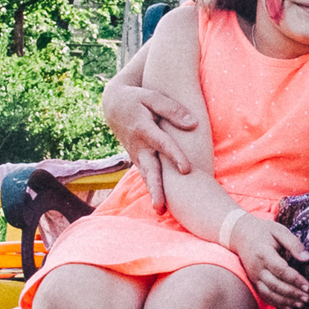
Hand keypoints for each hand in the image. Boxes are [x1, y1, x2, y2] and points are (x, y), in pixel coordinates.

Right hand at [106, 83, 200, 207]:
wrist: (114, 105)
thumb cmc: (138, 99)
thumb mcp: (153, 97)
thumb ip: (172, 109)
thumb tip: (193, 124)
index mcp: (144, 129)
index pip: (162, 144)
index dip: (175, 156)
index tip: (187, 169)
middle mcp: (139, 146)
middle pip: (149, 169)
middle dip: (155, 187)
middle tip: (160, 206)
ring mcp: (137, 154)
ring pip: (146, 176)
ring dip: (153, 193)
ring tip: (160, 210)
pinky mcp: (138, 158)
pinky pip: (145, 174)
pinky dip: (151, 188)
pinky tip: (160, 204)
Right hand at [230, 214, 308, 308]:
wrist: (240, 234)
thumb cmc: (263, 231)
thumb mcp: (279, 230)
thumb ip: (293, 243)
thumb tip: (307, 258)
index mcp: (264, 253)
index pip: (281, 270)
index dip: (295, 279)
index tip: (308, 285)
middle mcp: (257, 268)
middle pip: (275, 285)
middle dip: (292, 293)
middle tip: (307, 297)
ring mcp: (254, 276)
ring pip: (269, 293)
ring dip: (285, 300)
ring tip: (301, 304)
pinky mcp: (254, 281)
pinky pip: (264, 295)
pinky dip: (276, 303)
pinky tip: (289, 306)